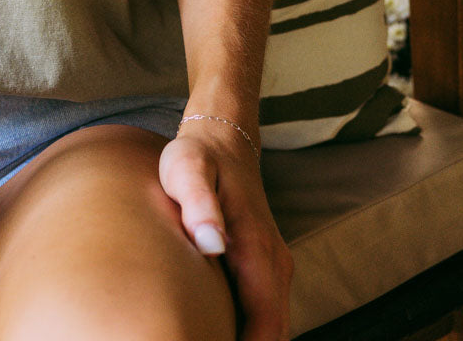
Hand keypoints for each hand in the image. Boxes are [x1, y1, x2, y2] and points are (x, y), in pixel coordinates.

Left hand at [157, 120, 292, 340]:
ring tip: (206, 338)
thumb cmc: (199, 157)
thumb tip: (211, 243)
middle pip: (274, 336)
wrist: (224, 141)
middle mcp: (276, 265)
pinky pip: (267, 316)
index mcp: (258, 249)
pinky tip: (218, 333)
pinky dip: (252, 333)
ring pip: (274, 329)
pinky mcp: (268, 271)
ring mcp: (276, 269)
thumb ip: (198, 202)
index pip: (264, 326)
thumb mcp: (186, 169)